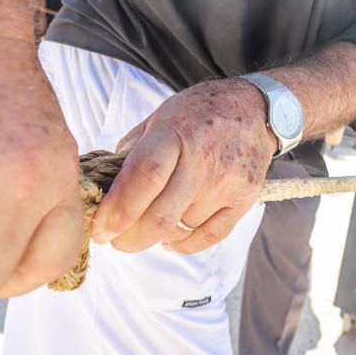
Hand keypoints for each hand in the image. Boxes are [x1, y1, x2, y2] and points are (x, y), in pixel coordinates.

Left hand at [90, 78, 275, 254]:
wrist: (256, 109)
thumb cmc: (199, 113)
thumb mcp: (160, 117)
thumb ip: (132, 150)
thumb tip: (103, 187)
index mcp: (176, 132)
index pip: (144, 178)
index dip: (118, 210)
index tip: (100, 229)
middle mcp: (204, 158)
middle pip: (161, 215)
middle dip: (129, 238)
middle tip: (114, 241)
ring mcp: (227, 182)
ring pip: (181, 227)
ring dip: (158, 232)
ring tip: (151, 219)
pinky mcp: (245, 198)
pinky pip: (209, 237)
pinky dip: (184, 245)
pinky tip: (170, 239)